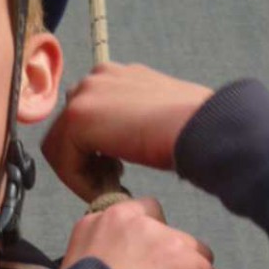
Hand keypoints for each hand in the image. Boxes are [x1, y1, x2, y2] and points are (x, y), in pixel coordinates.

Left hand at [41, 62, 213, 202]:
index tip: (117, 171)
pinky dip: (79, 183)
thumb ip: (138, 122)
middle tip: (112, 183)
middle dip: (86, 160)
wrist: (207, 127)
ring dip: (81, 174)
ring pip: (61, 145)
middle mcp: (98, 77)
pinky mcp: (77, 117)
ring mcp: (85, 93)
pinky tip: (107, 192)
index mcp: (120, 76)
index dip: (97, 149)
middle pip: (69, 128)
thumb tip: (133, 139)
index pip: (89, 114)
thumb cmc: (198, 130)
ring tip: (111, 190)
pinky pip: (63, 161)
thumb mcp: (163, 118)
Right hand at [61, 196, 220, 268]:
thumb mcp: (78, 258)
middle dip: (169, 259)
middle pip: (173, 233)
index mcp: (108, 217)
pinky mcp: (185, 260)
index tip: (142, 266)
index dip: (150, 239)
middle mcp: (139, 218)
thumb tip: (119, 265)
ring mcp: (165, 237)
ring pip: (197, 254)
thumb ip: (102, 248)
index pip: (145, 212)